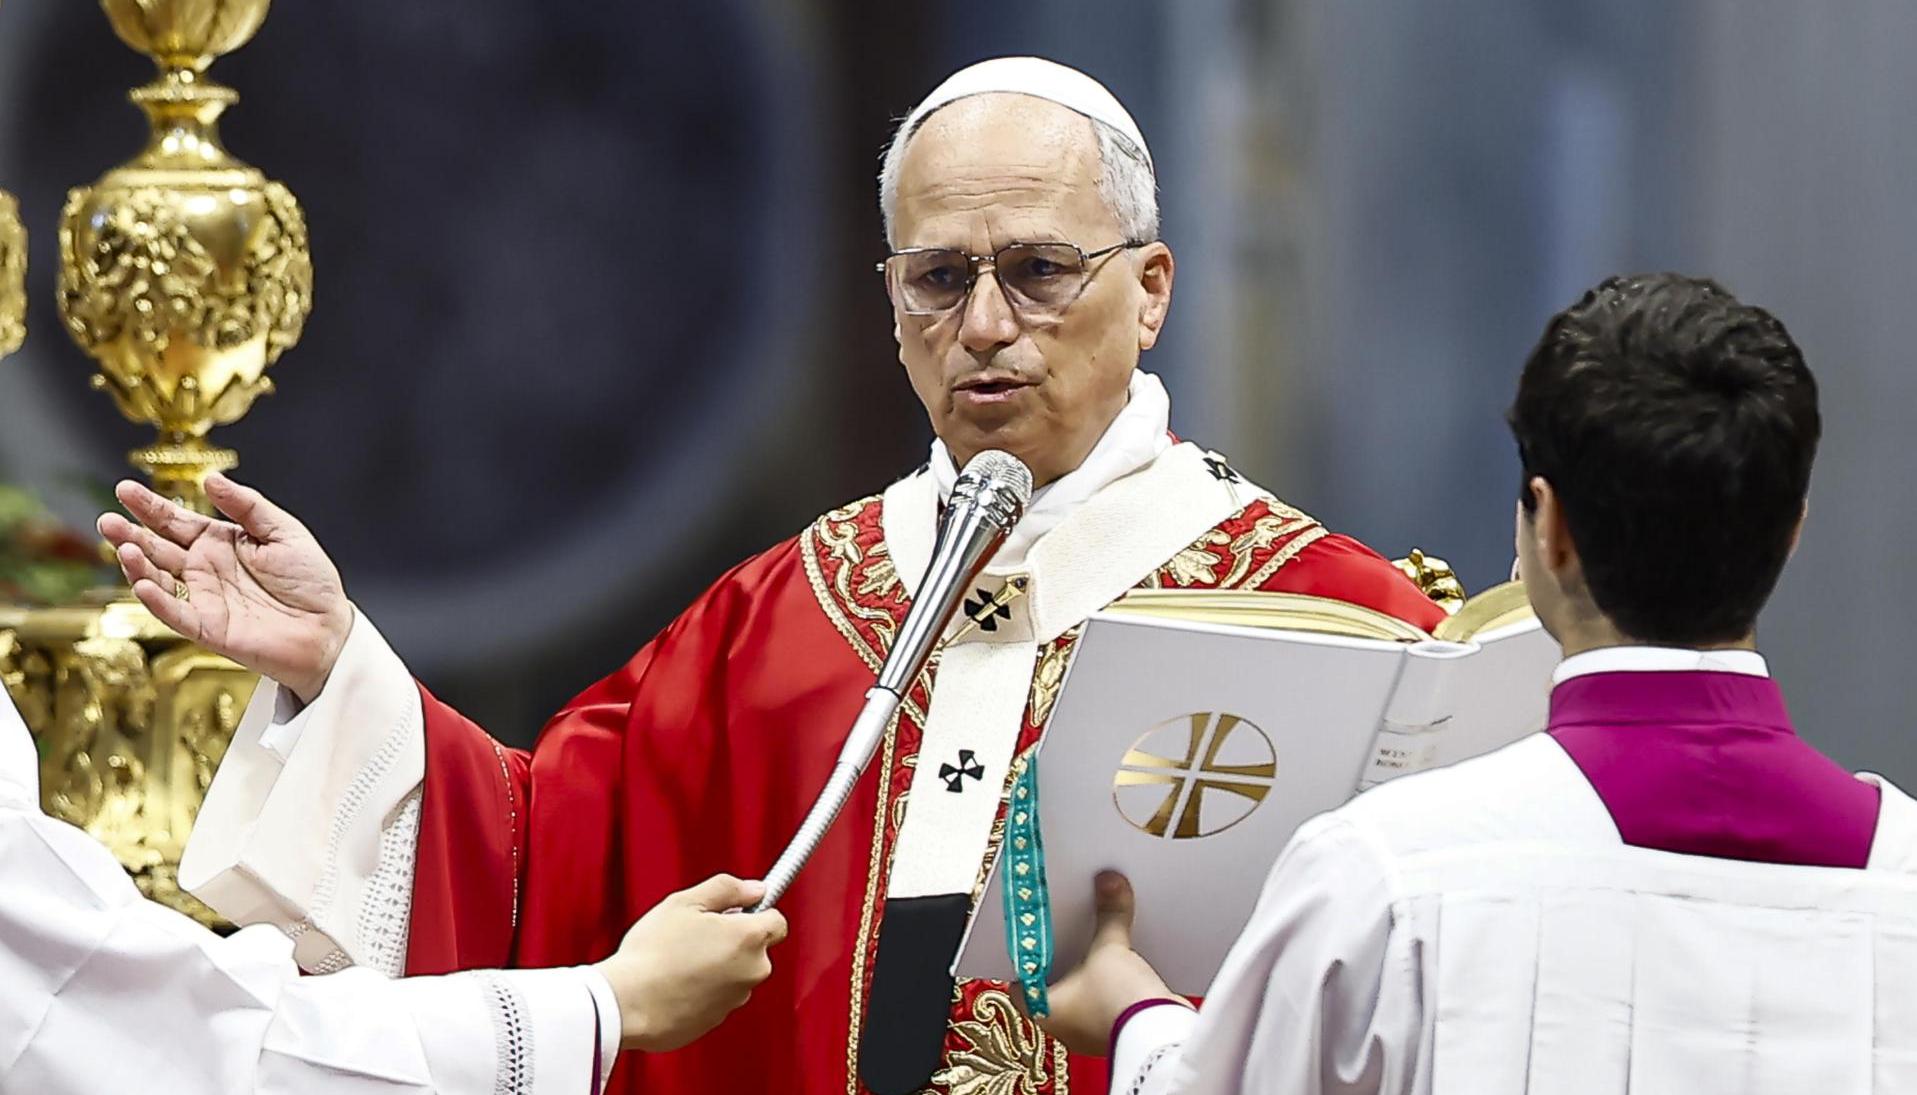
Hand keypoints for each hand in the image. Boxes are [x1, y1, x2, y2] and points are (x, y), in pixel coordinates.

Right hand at [97, 474, 352, 703]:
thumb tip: (212, 479)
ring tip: (123, 546)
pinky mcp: (207, 627)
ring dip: (137, 565)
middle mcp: (205, 569)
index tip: (124, 488)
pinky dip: (157, 599)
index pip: (176, 521)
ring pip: (159, 579)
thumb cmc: (311, 582)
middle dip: (130, 533)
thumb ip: (248, 506)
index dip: (150, 507)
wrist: (329, 627)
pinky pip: (175, 613)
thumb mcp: (284, 532)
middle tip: (108, 518)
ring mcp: (203, 598)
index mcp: (221, 543)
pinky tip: (143, 583)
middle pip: (157, 548)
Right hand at [595, 875, 787, 1052]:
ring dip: (719, 967)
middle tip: (697, 934)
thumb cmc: (653, 951)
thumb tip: (756, 889)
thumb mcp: (685, 902)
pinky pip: (717, 998)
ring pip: (736, 975)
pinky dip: (703, 991)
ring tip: (680, 961)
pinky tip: (675, 984)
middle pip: (756, 950)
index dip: (757, 913)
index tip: (735, 912)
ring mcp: (735, 1000)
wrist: (627, 1003)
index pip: (778, 922)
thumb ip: (727, 889)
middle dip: (734, 940)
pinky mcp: (717, 1021)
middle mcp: (751, 971)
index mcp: (749, 938)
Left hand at [1033, 871, 1184, 1054]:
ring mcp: (1091, 1028)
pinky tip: (1123, 955)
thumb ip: (1108, 914)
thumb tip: (1108, 881)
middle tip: (1067, 921)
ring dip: (1090, 965)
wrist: (1161, 1037)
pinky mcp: (1117, 1026)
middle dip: (1063, 952)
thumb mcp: (1109, 950)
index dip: (1025, 956)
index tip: (1033, 932)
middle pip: (1055, 980)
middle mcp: (1064, 1024)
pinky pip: (1107, 995)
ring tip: (1097, 931)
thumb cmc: (1117, 1003)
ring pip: (1083, 988)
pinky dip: (1111, 977)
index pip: (1020, 982)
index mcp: (1044, 1010)